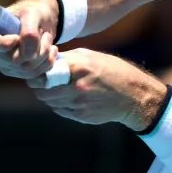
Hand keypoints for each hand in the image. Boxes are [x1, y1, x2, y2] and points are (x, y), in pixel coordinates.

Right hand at [0, 0, 59, 79]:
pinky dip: (47, 63)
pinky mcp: (18, 73)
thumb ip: (29, 31)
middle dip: (34, 48)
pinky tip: (52, 50)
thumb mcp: (32, 14)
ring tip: (48, 38)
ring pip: (26, 70)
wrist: (42, 20)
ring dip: (43, 54)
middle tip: (43, 33)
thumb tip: (28, 55)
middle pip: (11, 61)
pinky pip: (35, 77)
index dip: (1, 44)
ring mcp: (5, 65)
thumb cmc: (32, 11)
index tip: (16, 38)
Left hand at [27, 48, 167, 130]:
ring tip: (57, 89)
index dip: (37, 73)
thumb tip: (49, 59)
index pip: (44, 73)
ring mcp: (79, 104)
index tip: (38, 71)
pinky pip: (61, 110)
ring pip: (50, 102)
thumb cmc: (115, 72)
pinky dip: (60, 104)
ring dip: (49, 96)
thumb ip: (70, 58)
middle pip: (43, 91)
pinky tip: (69, 97)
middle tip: (43, 82)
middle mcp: (77, 87)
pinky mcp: (81, 116)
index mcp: (80, 67)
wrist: (134, 97)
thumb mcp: (93, 56)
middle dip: (40, 86)